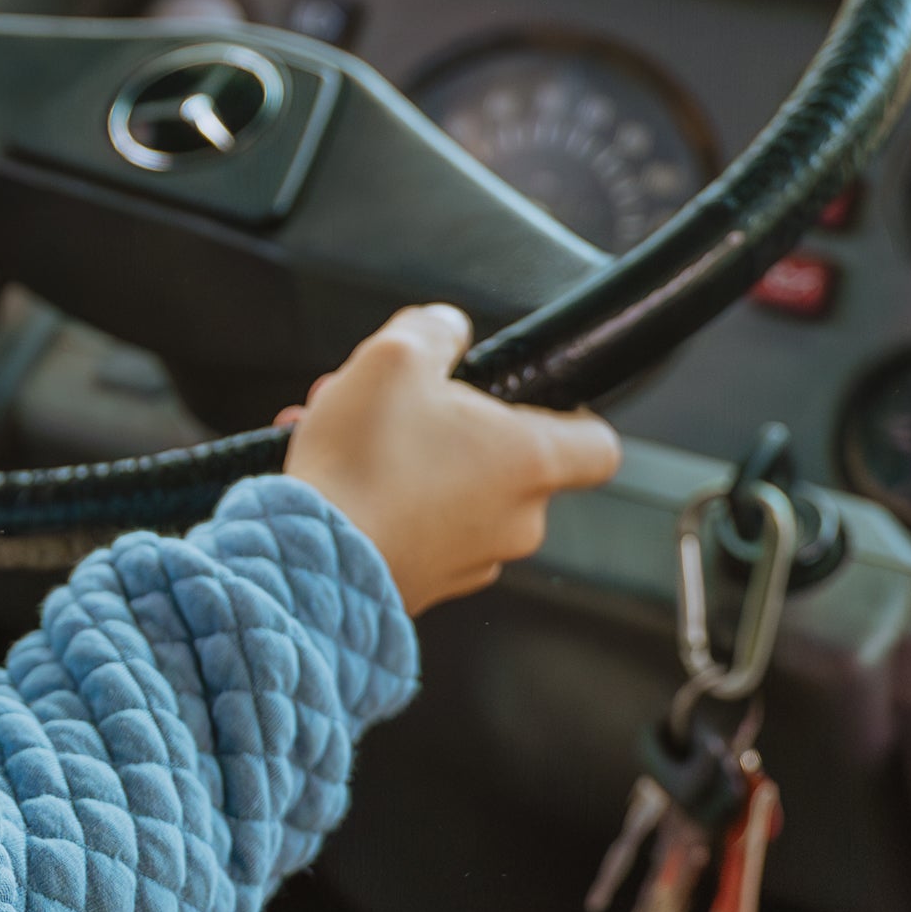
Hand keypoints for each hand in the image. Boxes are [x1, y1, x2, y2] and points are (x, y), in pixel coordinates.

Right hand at [277, 302, 619, 617]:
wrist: (311, 559)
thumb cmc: (364, 465)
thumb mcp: (394, 358)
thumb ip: (433, 330)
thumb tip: (446, 327)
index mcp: (530, 462)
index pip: (599, 446)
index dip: (572, 414)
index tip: (534, 401)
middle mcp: (517, 521)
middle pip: (505, 461)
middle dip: (448, 424)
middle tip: (397, 404)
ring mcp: (473, 560)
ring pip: (454, 492)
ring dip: (409, 459)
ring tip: (348, 436)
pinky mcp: (428, 584)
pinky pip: (419, 527)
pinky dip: (387, 499)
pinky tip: (338, 475)